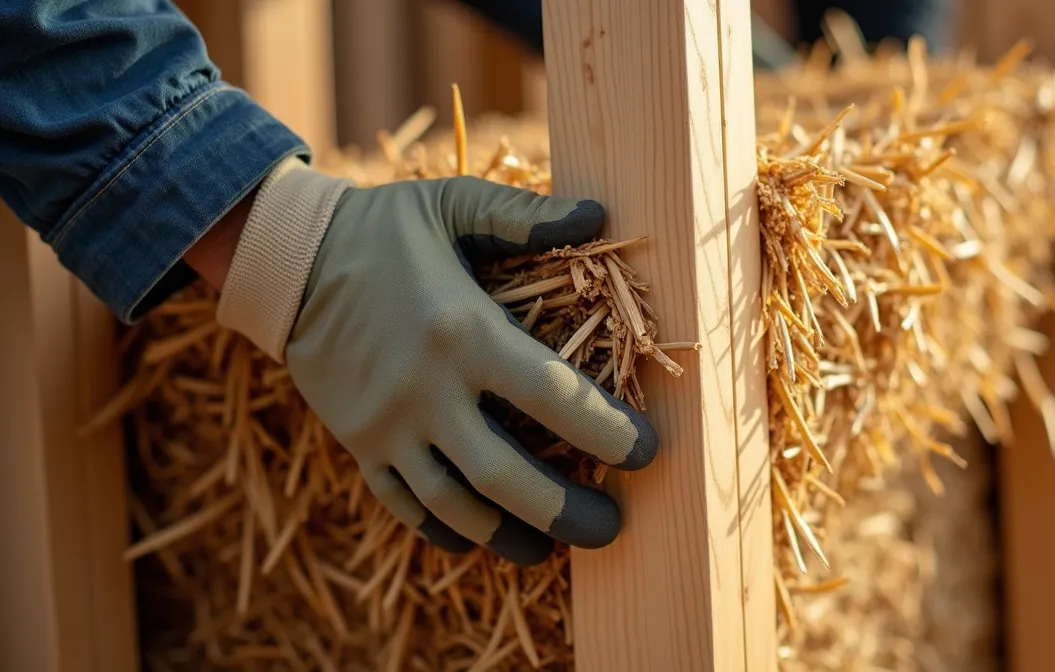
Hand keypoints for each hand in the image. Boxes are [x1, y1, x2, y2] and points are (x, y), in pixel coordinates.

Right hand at [210, 158, 657, 565]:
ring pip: (455, 505)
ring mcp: (387, 425)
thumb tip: (600, 215)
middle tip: (612, 528)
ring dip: (508, 537)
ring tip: (550, 550)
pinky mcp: (358, 444)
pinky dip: (445, 531)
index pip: (554, 397)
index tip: (646, 452)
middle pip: (506, 475)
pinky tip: (478, 540)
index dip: (608, 433)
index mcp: (463, 331)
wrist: (284, 259)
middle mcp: (426, 389)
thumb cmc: (382, 228)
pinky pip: (405, 505)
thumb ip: (525, 215)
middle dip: (566, 511)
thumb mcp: (452, 203)